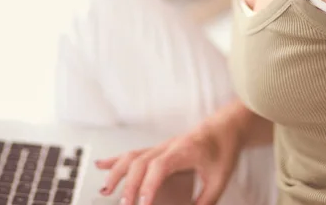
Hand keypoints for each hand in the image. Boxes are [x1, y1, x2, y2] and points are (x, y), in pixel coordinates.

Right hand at [95, 114, 242, 204]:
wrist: (224, 128)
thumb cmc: (223, 150)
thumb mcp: (219, 180)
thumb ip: (204, 202)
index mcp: (183, 151)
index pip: (159, 166)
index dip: (148, 185)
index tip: (142, 204)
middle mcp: (168, 146)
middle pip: (141, 161)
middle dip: (129, 185)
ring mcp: (161, 146)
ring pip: (133, 155)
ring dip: (116, 172)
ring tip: (105, 190)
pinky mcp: (158, 149)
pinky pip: (133, 152)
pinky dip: (116, 159)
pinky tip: (102, 165)